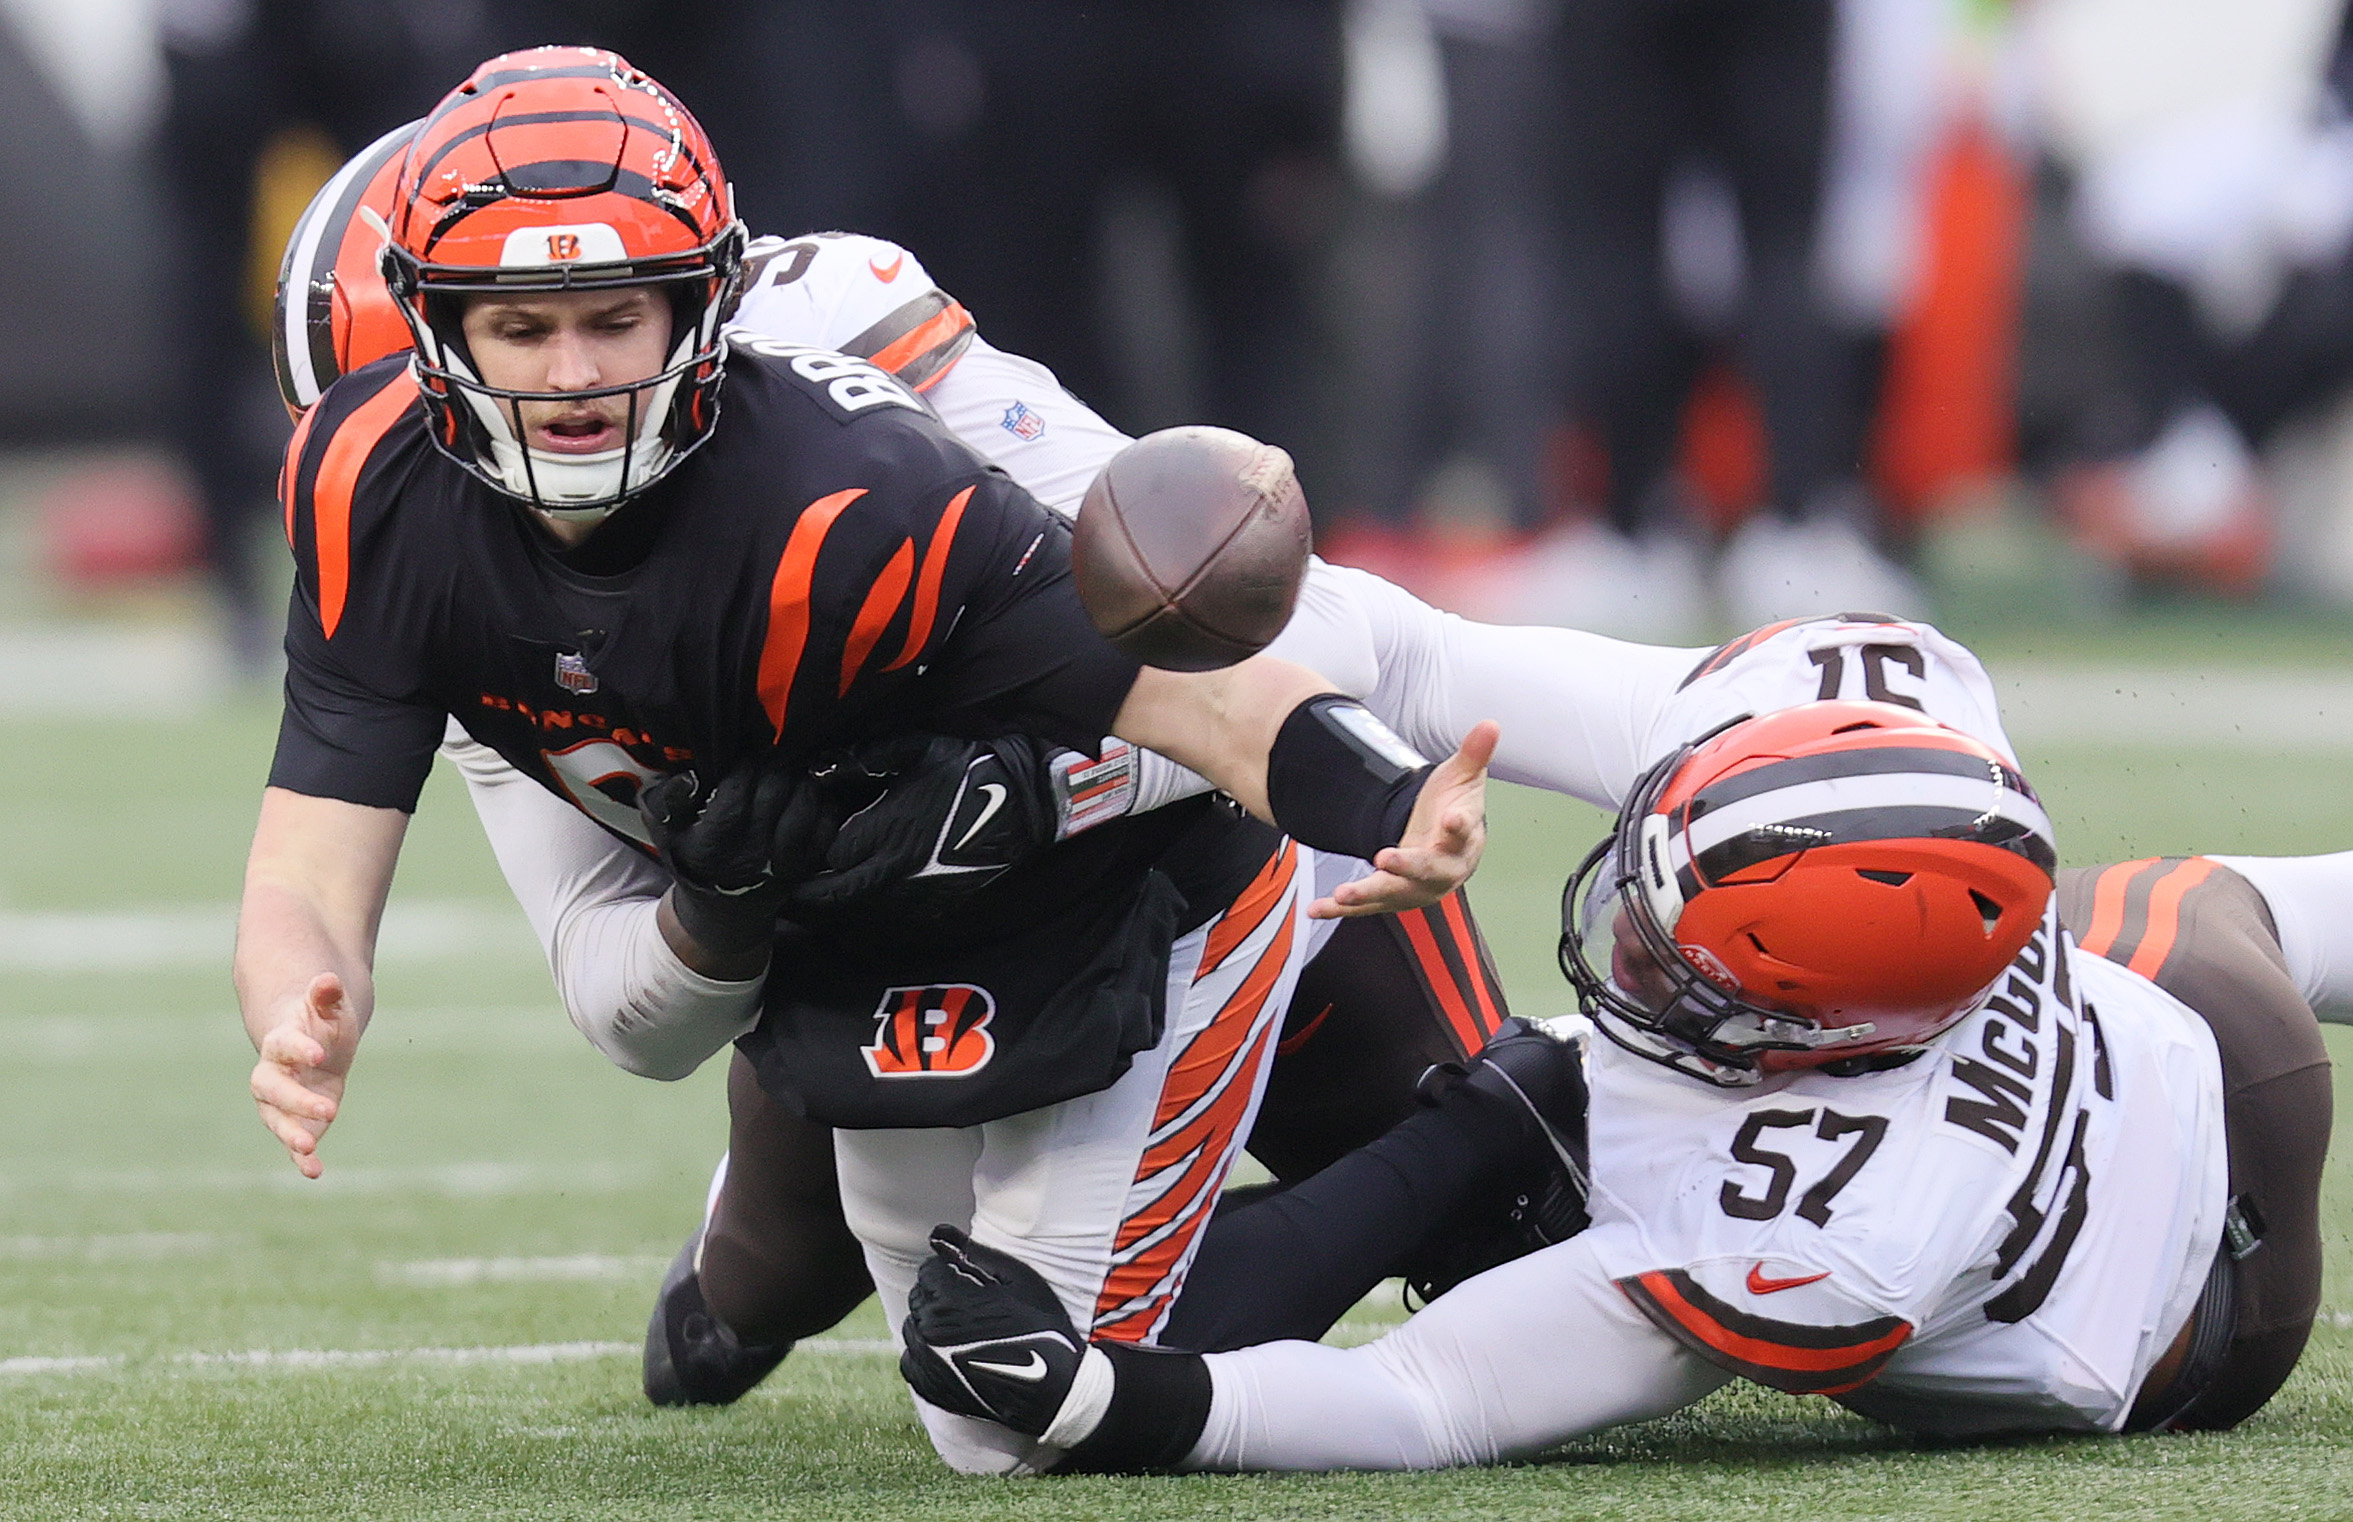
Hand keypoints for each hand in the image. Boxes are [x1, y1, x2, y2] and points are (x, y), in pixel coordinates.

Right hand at [248, 972, 357, 1178]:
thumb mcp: (329, 1006)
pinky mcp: (296, 1121)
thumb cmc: (321, 1021)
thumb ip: (326, 996)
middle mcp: (273, 1074)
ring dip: (291, 1133)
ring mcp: (281, 1101)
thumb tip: (328, 980)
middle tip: (331, 1109)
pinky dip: (301, 1157)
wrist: (313, 1044)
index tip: (317, 1054)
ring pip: (277, 1119)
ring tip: (309, 1146)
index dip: (299, 1050)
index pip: (284, 1045)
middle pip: (274, 1090)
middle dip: (297, 1100)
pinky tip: (314, 1171)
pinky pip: (293, 1141)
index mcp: (282, 1041)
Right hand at [639, 756, 836, 954]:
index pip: (738, 787)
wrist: (721, 912)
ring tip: (793, 769)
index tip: (746, 755)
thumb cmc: (692, 860)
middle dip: (776, 764)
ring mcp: (782, 861)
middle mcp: (751, 852)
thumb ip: (667, 800)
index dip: (746, 763)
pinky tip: (813, 793)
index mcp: (713, 842)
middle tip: (773, 755)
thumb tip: (690, 776)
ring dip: (803, 778)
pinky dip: (825, 803)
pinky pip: (827, 825)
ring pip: (805, 804)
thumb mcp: (665, 833)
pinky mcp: (807, 865)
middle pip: (776, 789)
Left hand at [789, 735, 1055, 918]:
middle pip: (837, 893)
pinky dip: (879, 899)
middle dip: (812, 891)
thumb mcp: (914, 751)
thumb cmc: (966, 770)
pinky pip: (895, 908)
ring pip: (864, 904)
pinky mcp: (937, 901)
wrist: (1021, 804)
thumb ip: (862, 759)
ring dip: (845, 895)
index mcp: (886, 830)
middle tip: (792, 888)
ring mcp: (917, 890)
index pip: (829, 855)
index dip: (815, 849)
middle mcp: (896, 867)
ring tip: (827, 885)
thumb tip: (817, 766)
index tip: (806, 842)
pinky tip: (877, 884)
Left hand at [899, 1226, 1085, 1434]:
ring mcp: (927, 1361)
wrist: (1051, 1386)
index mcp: (948, 1299)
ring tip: (965, 1328)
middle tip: (973, 1304)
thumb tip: (937, 1231)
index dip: (952, 1271)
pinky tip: (949, 1350)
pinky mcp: (930, 1387)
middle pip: (919, 1296)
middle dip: (940, 1293)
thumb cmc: (1039, 1326)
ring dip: (932, 1321)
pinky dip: (924, 1352)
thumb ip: (972, 1252)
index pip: (929, 1269)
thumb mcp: (1015, 1278)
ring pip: (913, 1325)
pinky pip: (910, 1359)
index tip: (973, 1282)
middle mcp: (929, 1329)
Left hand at [1311, 720, 1495, 918]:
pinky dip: (1340, 909)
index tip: (1452, 820)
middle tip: (1385, 858)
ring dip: (1368, 894)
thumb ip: (1473, 753)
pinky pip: (1366, 905)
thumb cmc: (1454, 807)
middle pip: (1428, 872)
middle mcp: (1442, 869)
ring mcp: (1416, 886)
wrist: (1443, 841)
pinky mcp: (1392, 895)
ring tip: (1343, 894)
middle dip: (1407, 867)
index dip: (1459, 827)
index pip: (1464, 833)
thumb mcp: (1462, 776)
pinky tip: (1315, 909)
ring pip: (1394, 893)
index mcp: (1462, 840)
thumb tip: (1491, 724)